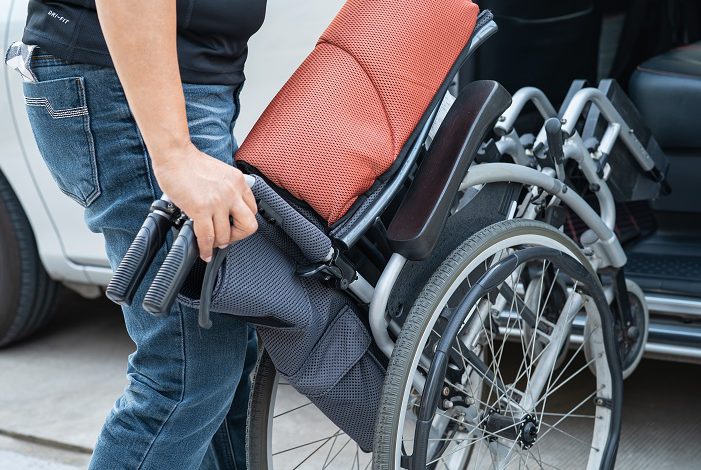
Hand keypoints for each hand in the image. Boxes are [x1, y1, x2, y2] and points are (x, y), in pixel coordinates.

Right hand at [153, 143, 257, 261]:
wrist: (174, 154)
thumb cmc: (190, 163)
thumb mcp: (221, 173)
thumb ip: (227, 189)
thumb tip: (224, 210)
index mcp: (238, 182)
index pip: (252, 210)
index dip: (243, 222)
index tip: (234, 227)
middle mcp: (232, 192)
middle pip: (249, 225)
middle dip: (237, 236)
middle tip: (227, 238)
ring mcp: (218, 202)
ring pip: (226, 235)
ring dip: (218, 243)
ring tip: (210, 243)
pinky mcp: (201, 209)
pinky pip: (207, 237)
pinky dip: (206, 249)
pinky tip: (203, 252)